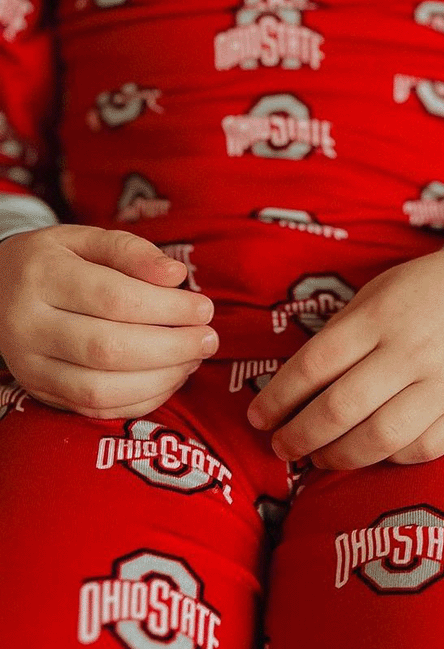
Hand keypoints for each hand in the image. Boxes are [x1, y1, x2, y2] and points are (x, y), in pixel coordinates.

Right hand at [0, 225, 216, 416]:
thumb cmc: (58, 262)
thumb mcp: (87, 240)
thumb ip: (132, 251)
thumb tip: (176, 275)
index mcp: (42, 276)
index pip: (115, 299)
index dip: (169, 308)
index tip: (204, 309)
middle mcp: (28, 325)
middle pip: (110, 349)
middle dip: (172, 348)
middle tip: (209, 339)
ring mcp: (29, 365)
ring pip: (101, 389)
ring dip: (162, 379)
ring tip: (193, 359)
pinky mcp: (40, 392)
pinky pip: (96, 408)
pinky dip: (142, 400)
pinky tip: (170, 378)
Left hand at [247, 245, 443, 468]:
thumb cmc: (431, 290)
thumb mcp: (380, 292)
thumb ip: (341, 333)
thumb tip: (293, 386)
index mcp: (380, 317)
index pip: (313, 366)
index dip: (278, 398)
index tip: (259, 417)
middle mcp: (411, 352)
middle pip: (339, 409)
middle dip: (298, 436)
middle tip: (281, 446)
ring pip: (378, 439)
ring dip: (337, 456)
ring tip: (318, 456)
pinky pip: (420, 450)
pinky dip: (387, 458)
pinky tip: (371, 450)